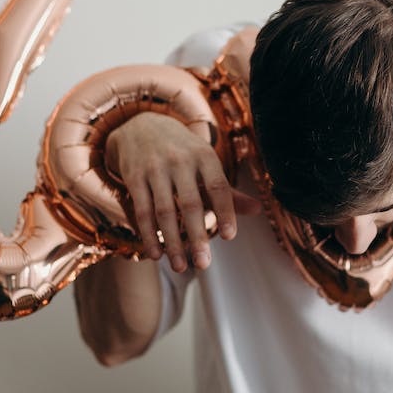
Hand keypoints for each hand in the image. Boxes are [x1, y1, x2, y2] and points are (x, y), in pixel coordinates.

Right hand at [105, 112, 261, 272]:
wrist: (141, 125)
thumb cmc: (183, 151)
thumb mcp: (206, 163)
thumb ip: (228, 191)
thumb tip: (258, 210)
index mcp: (204, 156)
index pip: (218, 186)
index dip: (225, 211)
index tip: (230, 237)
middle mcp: (180, 160)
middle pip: (190, 203)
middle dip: (197, 236)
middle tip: (204, 264)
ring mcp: (155, 168)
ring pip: (164, 211)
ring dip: (172, 242)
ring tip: (180, 267)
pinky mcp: (134, 177)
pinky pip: (142, 210)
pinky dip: (149, 235)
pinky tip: (156, 254)